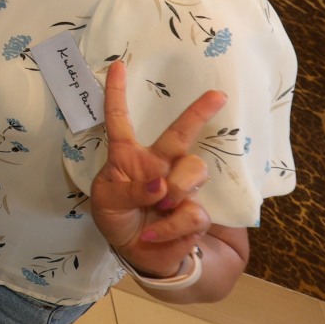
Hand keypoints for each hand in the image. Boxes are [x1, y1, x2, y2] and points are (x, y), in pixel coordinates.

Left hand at [91, 60, 226, 276]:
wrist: (143, 258)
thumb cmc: (119, 221)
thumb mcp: (107, 205)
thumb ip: (127, 191)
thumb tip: (160, 183)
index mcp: (128, 157)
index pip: (119, 121)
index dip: (116, 94)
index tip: (117, 65)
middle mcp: (158, 164)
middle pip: (180, 133)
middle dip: (198, 112)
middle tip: (217, 95)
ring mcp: (181, 185)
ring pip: (193, 171)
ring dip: (175, 192)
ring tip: (158, 208)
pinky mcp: (198, 211)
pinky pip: (192, 212)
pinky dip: (172, 226)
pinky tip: (159, 233)